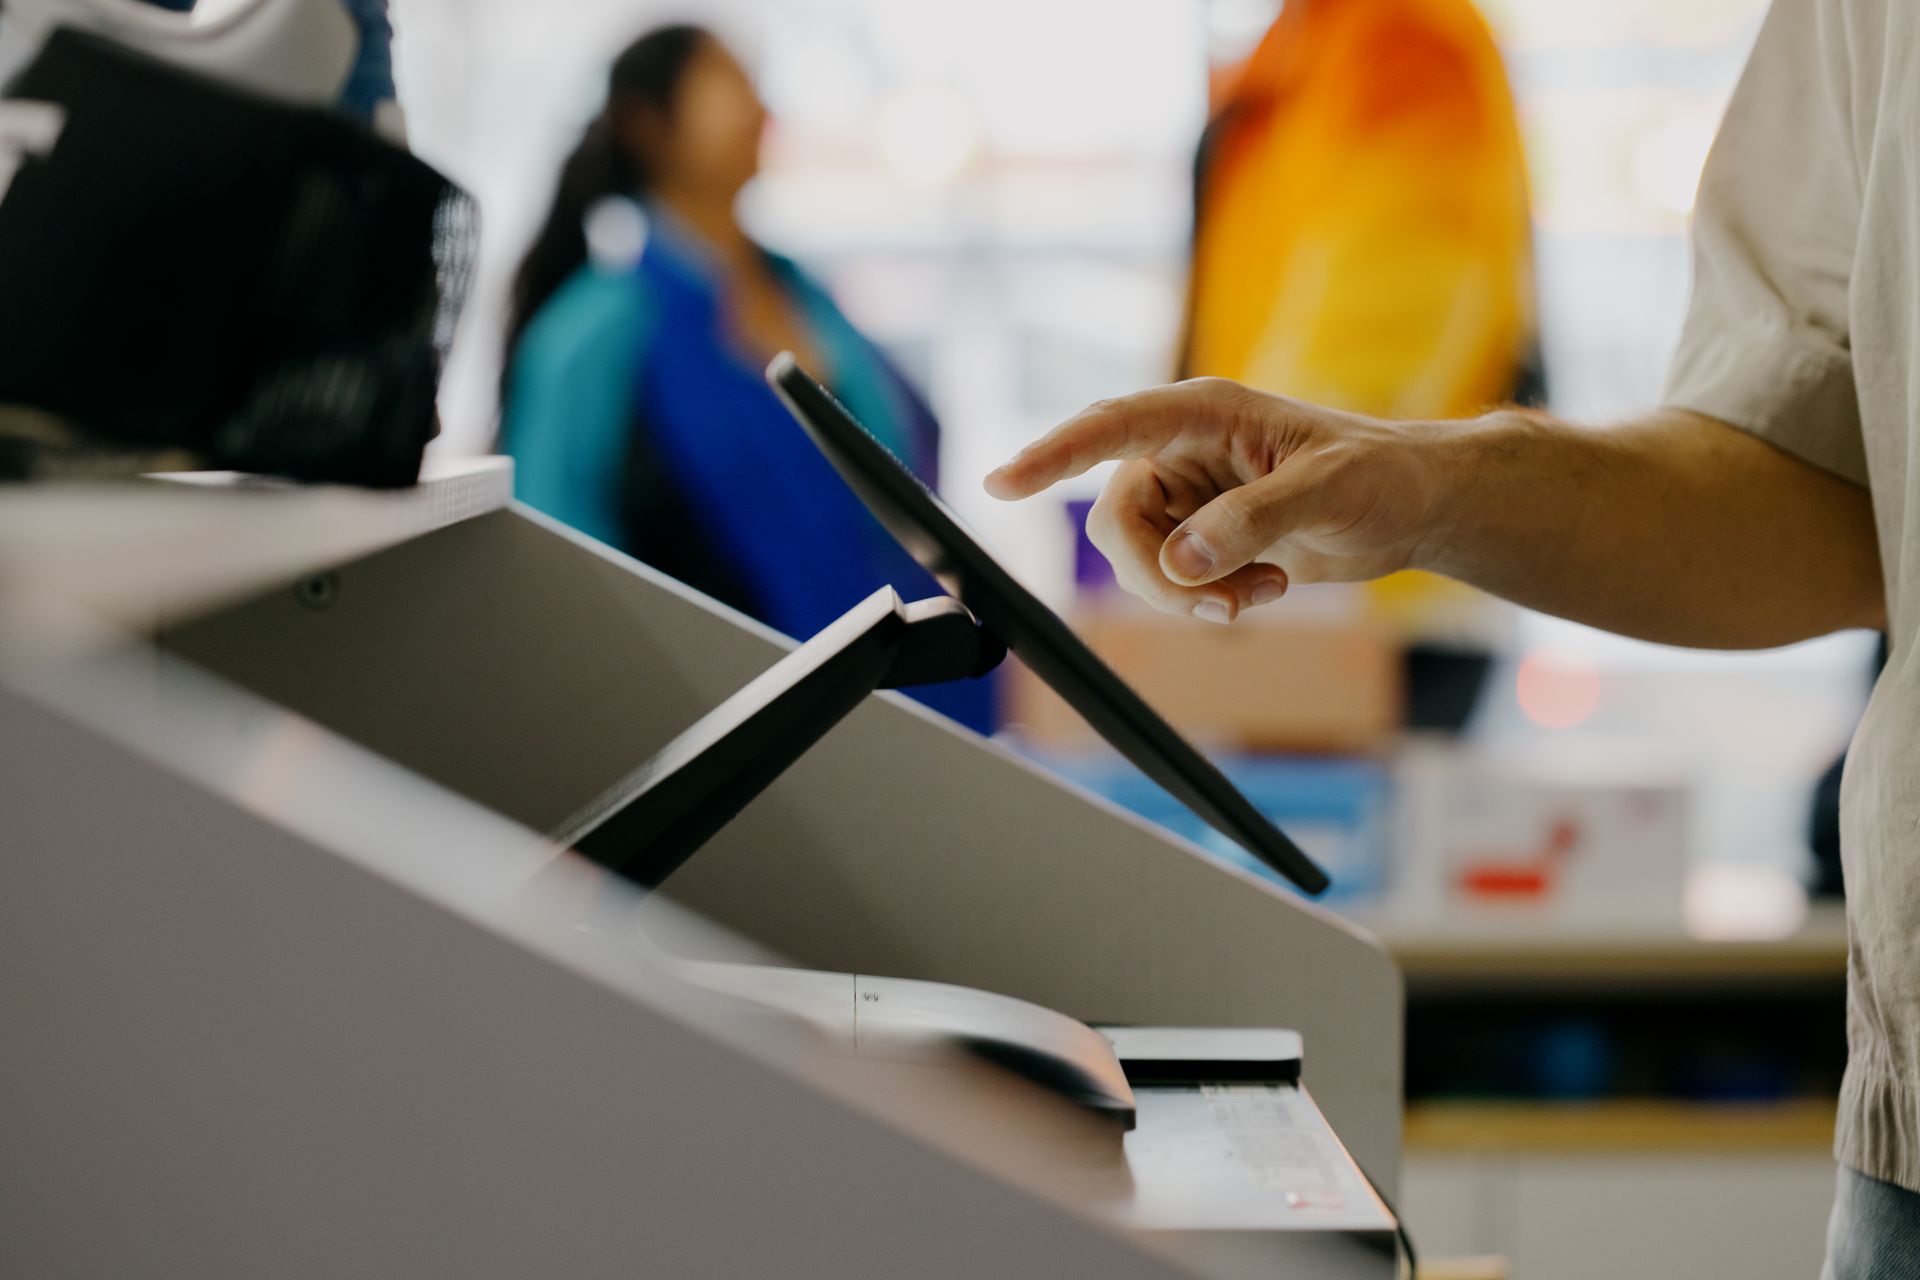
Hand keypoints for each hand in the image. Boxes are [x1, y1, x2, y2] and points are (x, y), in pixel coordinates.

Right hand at [984, 378, 1448, 622]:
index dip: (1054, 454)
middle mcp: (1182, 450)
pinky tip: (1265, 587)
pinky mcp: (1199, 535)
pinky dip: (1210, 599)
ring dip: (1191, 594)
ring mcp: (1187, 496)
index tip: (1003, 483)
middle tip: (1220, 604)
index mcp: (1204, 412)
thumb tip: (1182, 561)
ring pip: (1138, 560)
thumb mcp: (1326, 492)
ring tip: (1261, 591)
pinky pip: (1168, 581)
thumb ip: (1250, 522)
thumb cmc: (1379, 475)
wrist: (1410, 508)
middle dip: (1159, 576)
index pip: (1112, 427)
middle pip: (1117, 522)